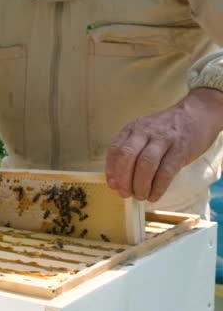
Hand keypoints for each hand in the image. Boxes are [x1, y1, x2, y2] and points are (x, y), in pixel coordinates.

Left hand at [106, 88, 222, 201]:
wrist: (198, 114)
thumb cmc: (167, 129)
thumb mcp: (144, 132)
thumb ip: (131, 151)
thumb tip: (118, 179)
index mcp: (133, 129)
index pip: (115, 149)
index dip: (111, 169)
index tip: (112, 185)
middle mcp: (145, 132)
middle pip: (128, 156)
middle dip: (124, 178)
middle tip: (125, 193)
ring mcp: (163, 140)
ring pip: (146, 164)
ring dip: (140, 185)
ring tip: (141, 196)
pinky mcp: (181, 150)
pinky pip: (166, 171)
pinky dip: (158, 187)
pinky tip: (155, 195)